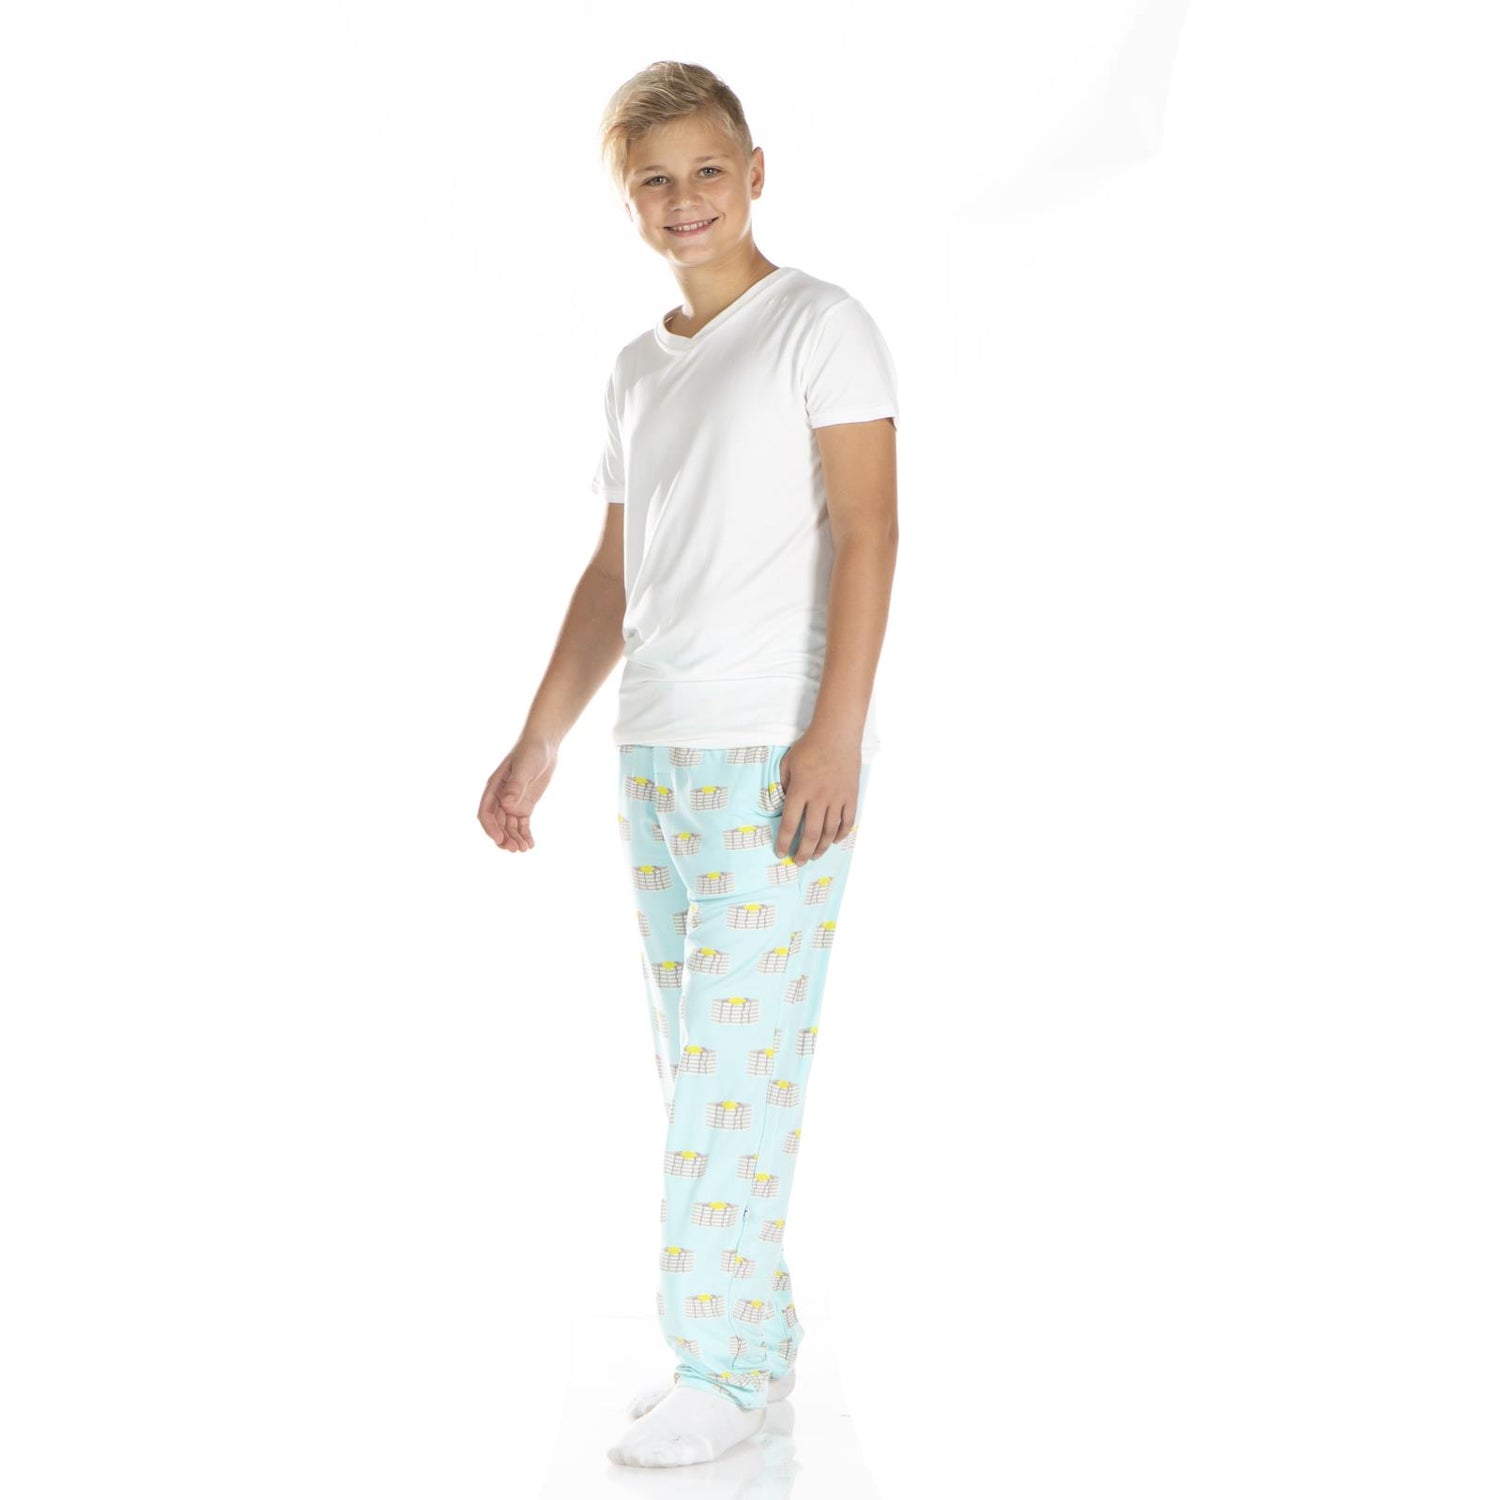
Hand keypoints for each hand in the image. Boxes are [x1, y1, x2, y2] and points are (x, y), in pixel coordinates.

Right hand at [478, 734, 558, 851]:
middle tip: (515, 849)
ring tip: (524, 849)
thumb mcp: (524, 767)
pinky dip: (525, 834)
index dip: (490, 828)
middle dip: (504, 837)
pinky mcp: (525, 805)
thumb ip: (515, 785)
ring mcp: (513, 802)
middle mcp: (500, 798)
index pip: (486, 812)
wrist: (544, 745)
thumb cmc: (531, 751)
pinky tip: (531, 845)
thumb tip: (507, 804)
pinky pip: (522, 824)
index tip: (499, 839)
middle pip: (497, 823)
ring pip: (509, 826)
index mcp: (494, 788)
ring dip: (514, 838)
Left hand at [774, 733, 860, 865]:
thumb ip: (783, 785)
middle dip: (802, 852)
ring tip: (814, 856)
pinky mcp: (851, 796)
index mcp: (800, 791)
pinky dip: (841, 834)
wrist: (837, 734)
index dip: (783, 841)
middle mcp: (818, 798)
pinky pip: (847, 821)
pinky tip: (834, 841)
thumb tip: (783, 804)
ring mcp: (837, 799)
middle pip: (810, 833)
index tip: (780, 852)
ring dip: (821, 847)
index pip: (789, 824)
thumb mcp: (787, 763)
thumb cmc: (809, 747)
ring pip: (829, 831)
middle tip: (798, 861)